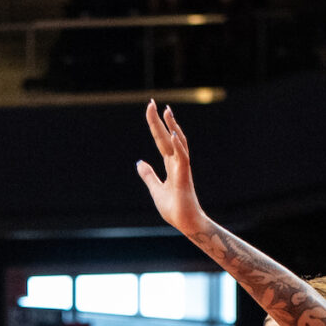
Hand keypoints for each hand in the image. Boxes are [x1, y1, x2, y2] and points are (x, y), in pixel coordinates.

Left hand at [135, 100, 207, 236]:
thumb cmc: (174, 208)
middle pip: (167, 136)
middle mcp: (177, 162)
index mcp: (170, 164)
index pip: (161, 140)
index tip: (150, 109)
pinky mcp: (184, 176)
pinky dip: (177, 146)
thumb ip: (149, 175)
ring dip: (172, 127)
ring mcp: (182, 168)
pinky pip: (182, 158)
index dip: (155, 125)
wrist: (185, 223)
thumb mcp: (155, 189)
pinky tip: (172, 135)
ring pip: (178, 142)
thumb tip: (140, 163)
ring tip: (166, 112)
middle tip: (153, 103)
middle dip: (160, 120)